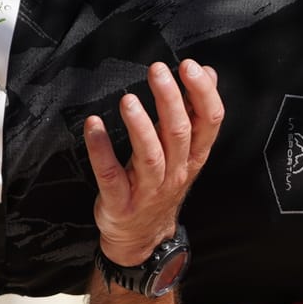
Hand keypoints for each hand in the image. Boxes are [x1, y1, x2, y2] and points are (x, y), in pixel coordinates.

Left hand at [84, 60, 222, 268]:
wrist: (141, 237)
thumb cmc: (162, 185)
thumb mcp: (185, 151)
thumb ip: (195, 111)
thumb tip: (208, 73)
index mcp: (194, 156)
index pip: (209, 122)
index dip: (203, 93)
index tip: (191, 66)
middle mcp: (176, 172)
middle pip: (178, 133)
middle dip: (170, 100)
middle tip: (158, 70)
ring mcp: (148, 189)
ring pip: (150, 156)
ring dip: (140, 127)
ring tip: (128, 100)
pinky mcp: (120, 201)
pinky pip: (111, 175)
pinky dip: (101, 150)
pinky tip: (93, 126)